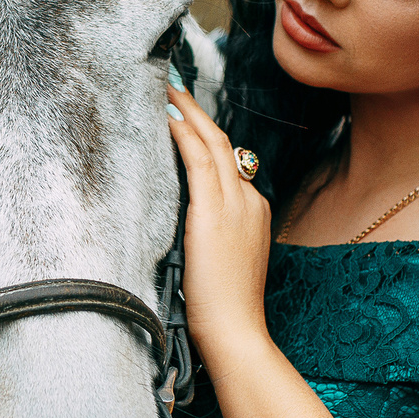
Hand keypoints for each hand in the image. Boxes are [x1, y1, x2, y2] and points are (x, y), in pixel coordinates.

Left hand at [165, 80, 275, 354]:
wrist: (236, 332)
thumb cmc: (223, 309)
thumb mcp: (223, 260)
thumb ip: (211, 233)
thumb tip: (184, 220)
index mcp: (254, 210)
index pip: (230, 161)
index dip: (207, 134)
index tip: (187, 117)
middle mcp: (250, 199)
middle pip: (224, 142)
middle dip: (197, 111)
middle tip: (173, 85)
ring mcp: (236, 203)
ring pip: (212, 143)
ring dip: (187, 112)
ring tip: (165, 90)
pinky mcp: (214, 212)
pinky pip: (197, 159)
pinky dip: (182, 133)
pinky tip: (164, 117)